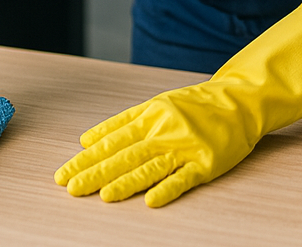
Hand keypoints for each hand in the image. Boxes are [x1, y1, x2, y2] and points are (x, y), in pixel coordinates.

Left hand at [54, 0, 301, 206]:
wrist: (238, 99)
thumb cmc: (194, 104)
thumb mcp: (155, 104)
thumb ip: (122, 122)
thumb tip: (86, 138)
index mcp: (150, 116)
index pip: (112, 140)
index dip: (87, 158)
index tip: (64, 173)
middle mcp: (164, 130)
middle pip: (124, 155)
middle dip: (95, 173)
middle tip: (70, 187)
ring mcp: (185, 146)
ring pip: (149, 167)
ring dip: (124, 182)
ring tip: (102, 195)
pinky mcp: (207, 162)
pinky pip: (184, 179)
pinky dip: (167, 190)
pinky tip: (150, 201)